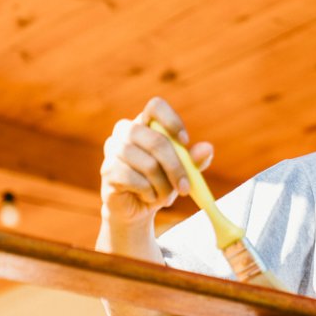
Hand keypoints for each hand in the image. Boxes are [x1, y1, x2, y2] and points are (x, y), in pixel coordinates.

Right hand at [99, 97, 213, 226]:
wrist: (136, 208)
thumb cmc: (160, 183)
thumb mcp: (182, 172)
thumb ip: (194, 160)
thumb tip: (207, 148)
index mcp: (145, 123)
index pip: (155, 106)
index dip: (171, 121)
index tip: (185, 142)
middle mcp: (125, 130)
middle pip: (156, 140)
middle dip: (176, 166)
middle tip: (186, 187)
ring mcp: (113, 149)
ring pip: (148, 164)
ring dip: (163, 185)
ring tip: (165, 195)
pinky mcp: (107, 170)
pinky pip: (135, 180)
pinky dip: (149, 192)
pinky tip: (148, 197)